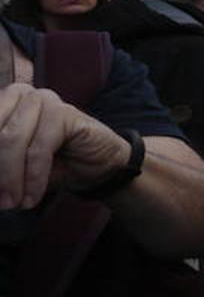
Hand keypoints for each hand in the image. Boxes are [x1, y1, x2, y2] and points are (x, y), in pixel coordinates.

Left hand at [0, 85, 130, 208]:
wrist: (101, 168)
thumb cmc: (55, 166)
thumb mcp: (15, 168)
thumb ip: (0, 166)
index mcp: (4, 102)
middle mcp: (20, 94)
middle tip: (3, 203)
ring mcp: (44, 99)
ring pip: (12, 139)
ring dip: (12, 178)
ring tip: (16, 203)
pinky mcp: (64, 112)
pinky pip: (39, 148)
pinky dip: (34, 177)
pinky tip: (34, 196)